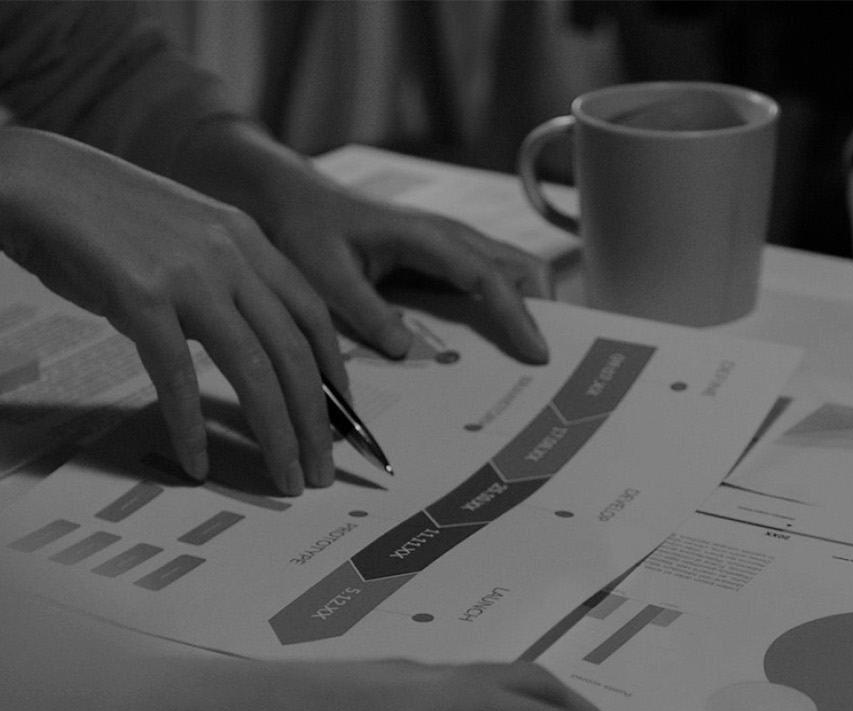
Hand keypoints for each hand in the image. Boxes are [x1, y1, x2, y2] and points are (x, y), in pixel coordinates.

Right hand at [0, 127, 345, 494]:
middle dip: (315, 421)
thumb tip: (252, 350)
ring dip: (275, 432)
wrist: (35, 182)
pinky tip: (196, 461)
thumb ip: (225, 284)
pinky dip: (190, 425)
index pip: (312, 314)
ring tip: (284, 479)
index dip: (333, 373)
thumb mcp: (186, 239)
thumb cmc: (104, 220)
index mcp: (246, 237)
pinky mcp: (140, 294)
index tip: (340, 420)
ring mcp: (187, 272)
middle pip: (293, 350)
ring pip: (252, 368)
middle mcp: (229, 252)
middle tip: (321, 473)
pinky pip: (177, 375)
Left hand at [172, 120, 551, 364]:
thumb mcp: (326, 275)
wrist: (301, 202)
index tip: (537, 351)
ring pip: (514, 273)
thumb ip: (365, 311)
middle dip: (542, 311)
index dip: (516, 313)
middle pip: (521, 268)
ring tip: (535, 361)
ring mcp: (455, 247)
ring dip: (530, 310)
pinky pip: (491, 283)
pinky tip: (500, 348)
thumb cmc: (311, 233)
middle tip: (551, 364)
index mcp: (426, 236)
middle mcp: (451, 236)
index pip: (488, 275)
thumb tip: (406, 350)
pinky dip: (507, 310)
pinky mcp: (449, 261)